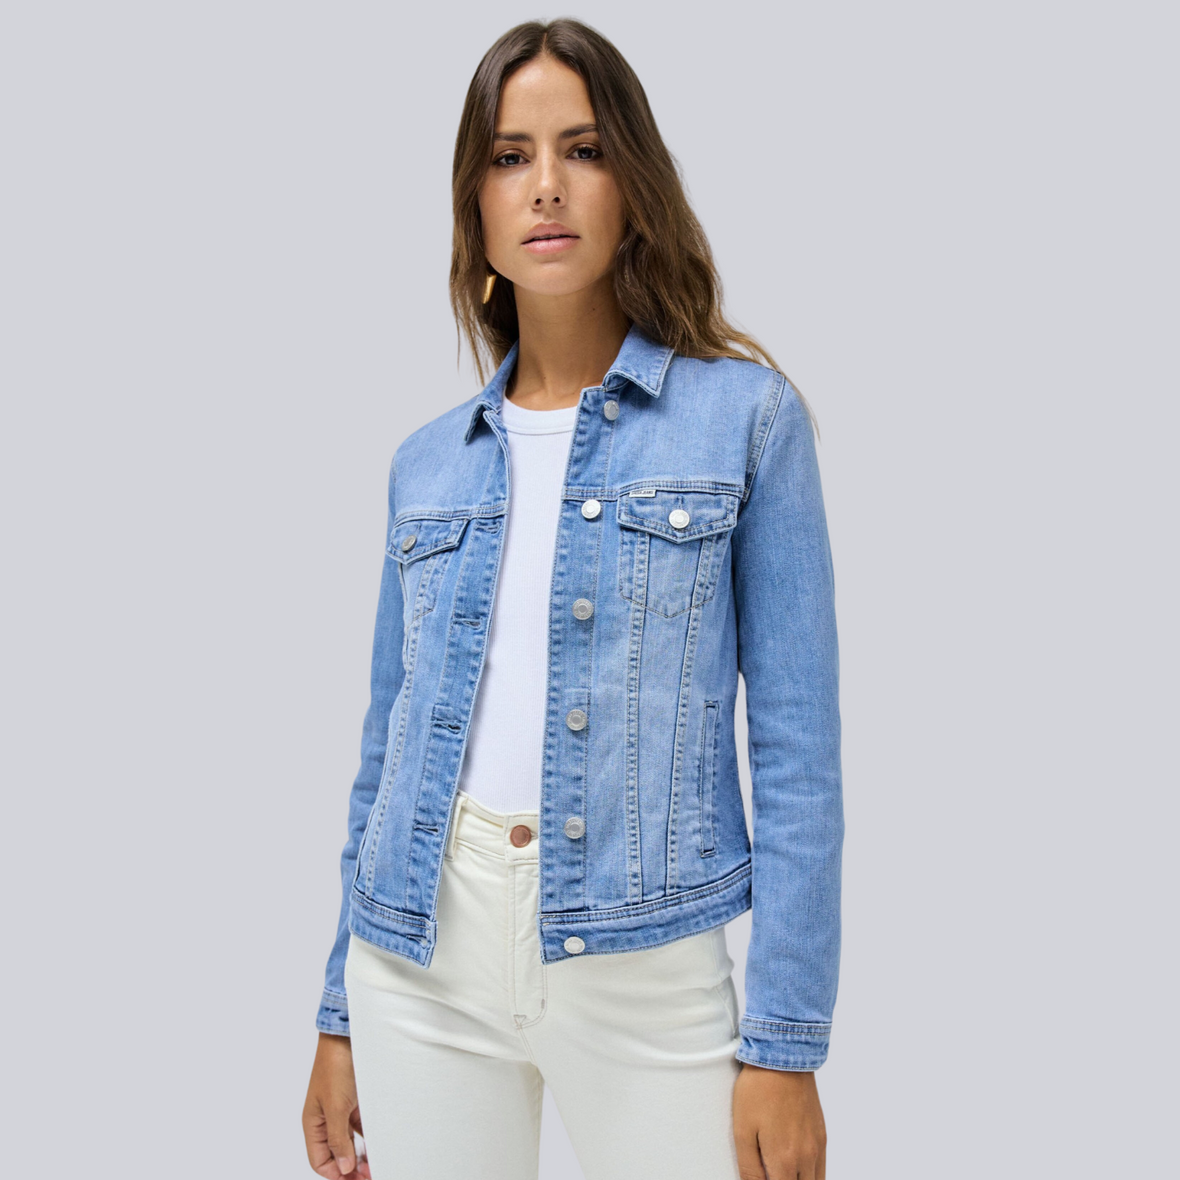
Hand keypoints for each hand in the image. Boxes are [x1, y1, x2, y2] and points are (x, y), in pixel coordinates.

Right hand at [302, 1032, 371, 1178]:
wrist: (348, 1035)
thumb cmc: (335, 1065)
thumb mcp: (336, 1107)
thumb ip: (339, 1139)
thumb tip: (343, 1168)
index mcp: (313, 1123)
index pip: (320, 1161)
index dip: (336, 1174)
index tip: (355, 1179)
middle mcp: (326, 1119)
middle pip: (336, 1154)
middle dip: (350, 1168)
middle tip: (370, 1175)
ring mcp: (342, 1110)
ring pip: (350, 1143)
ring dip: (362, 1156)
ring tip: (377, 1165)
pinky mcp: (357, 1101)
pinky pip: (362, 1127)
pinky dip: (369, 1138)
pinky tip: (380, 1145)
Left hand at [732, 1063, 826, 1179]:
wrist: (784, 1055)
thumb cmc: (759, 1089)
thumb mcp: (742, 1129)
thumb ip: (749, 1167)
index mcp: (785, 1160)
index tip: (763, 1177)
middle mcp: (807, 1157)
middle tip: (770, 1172)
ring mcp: (817, 1146)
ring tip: (780, 1171)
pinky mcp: (822, 1134)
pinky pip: (821, 1167)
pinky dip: (811, 1174)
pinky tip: (794, 1166)